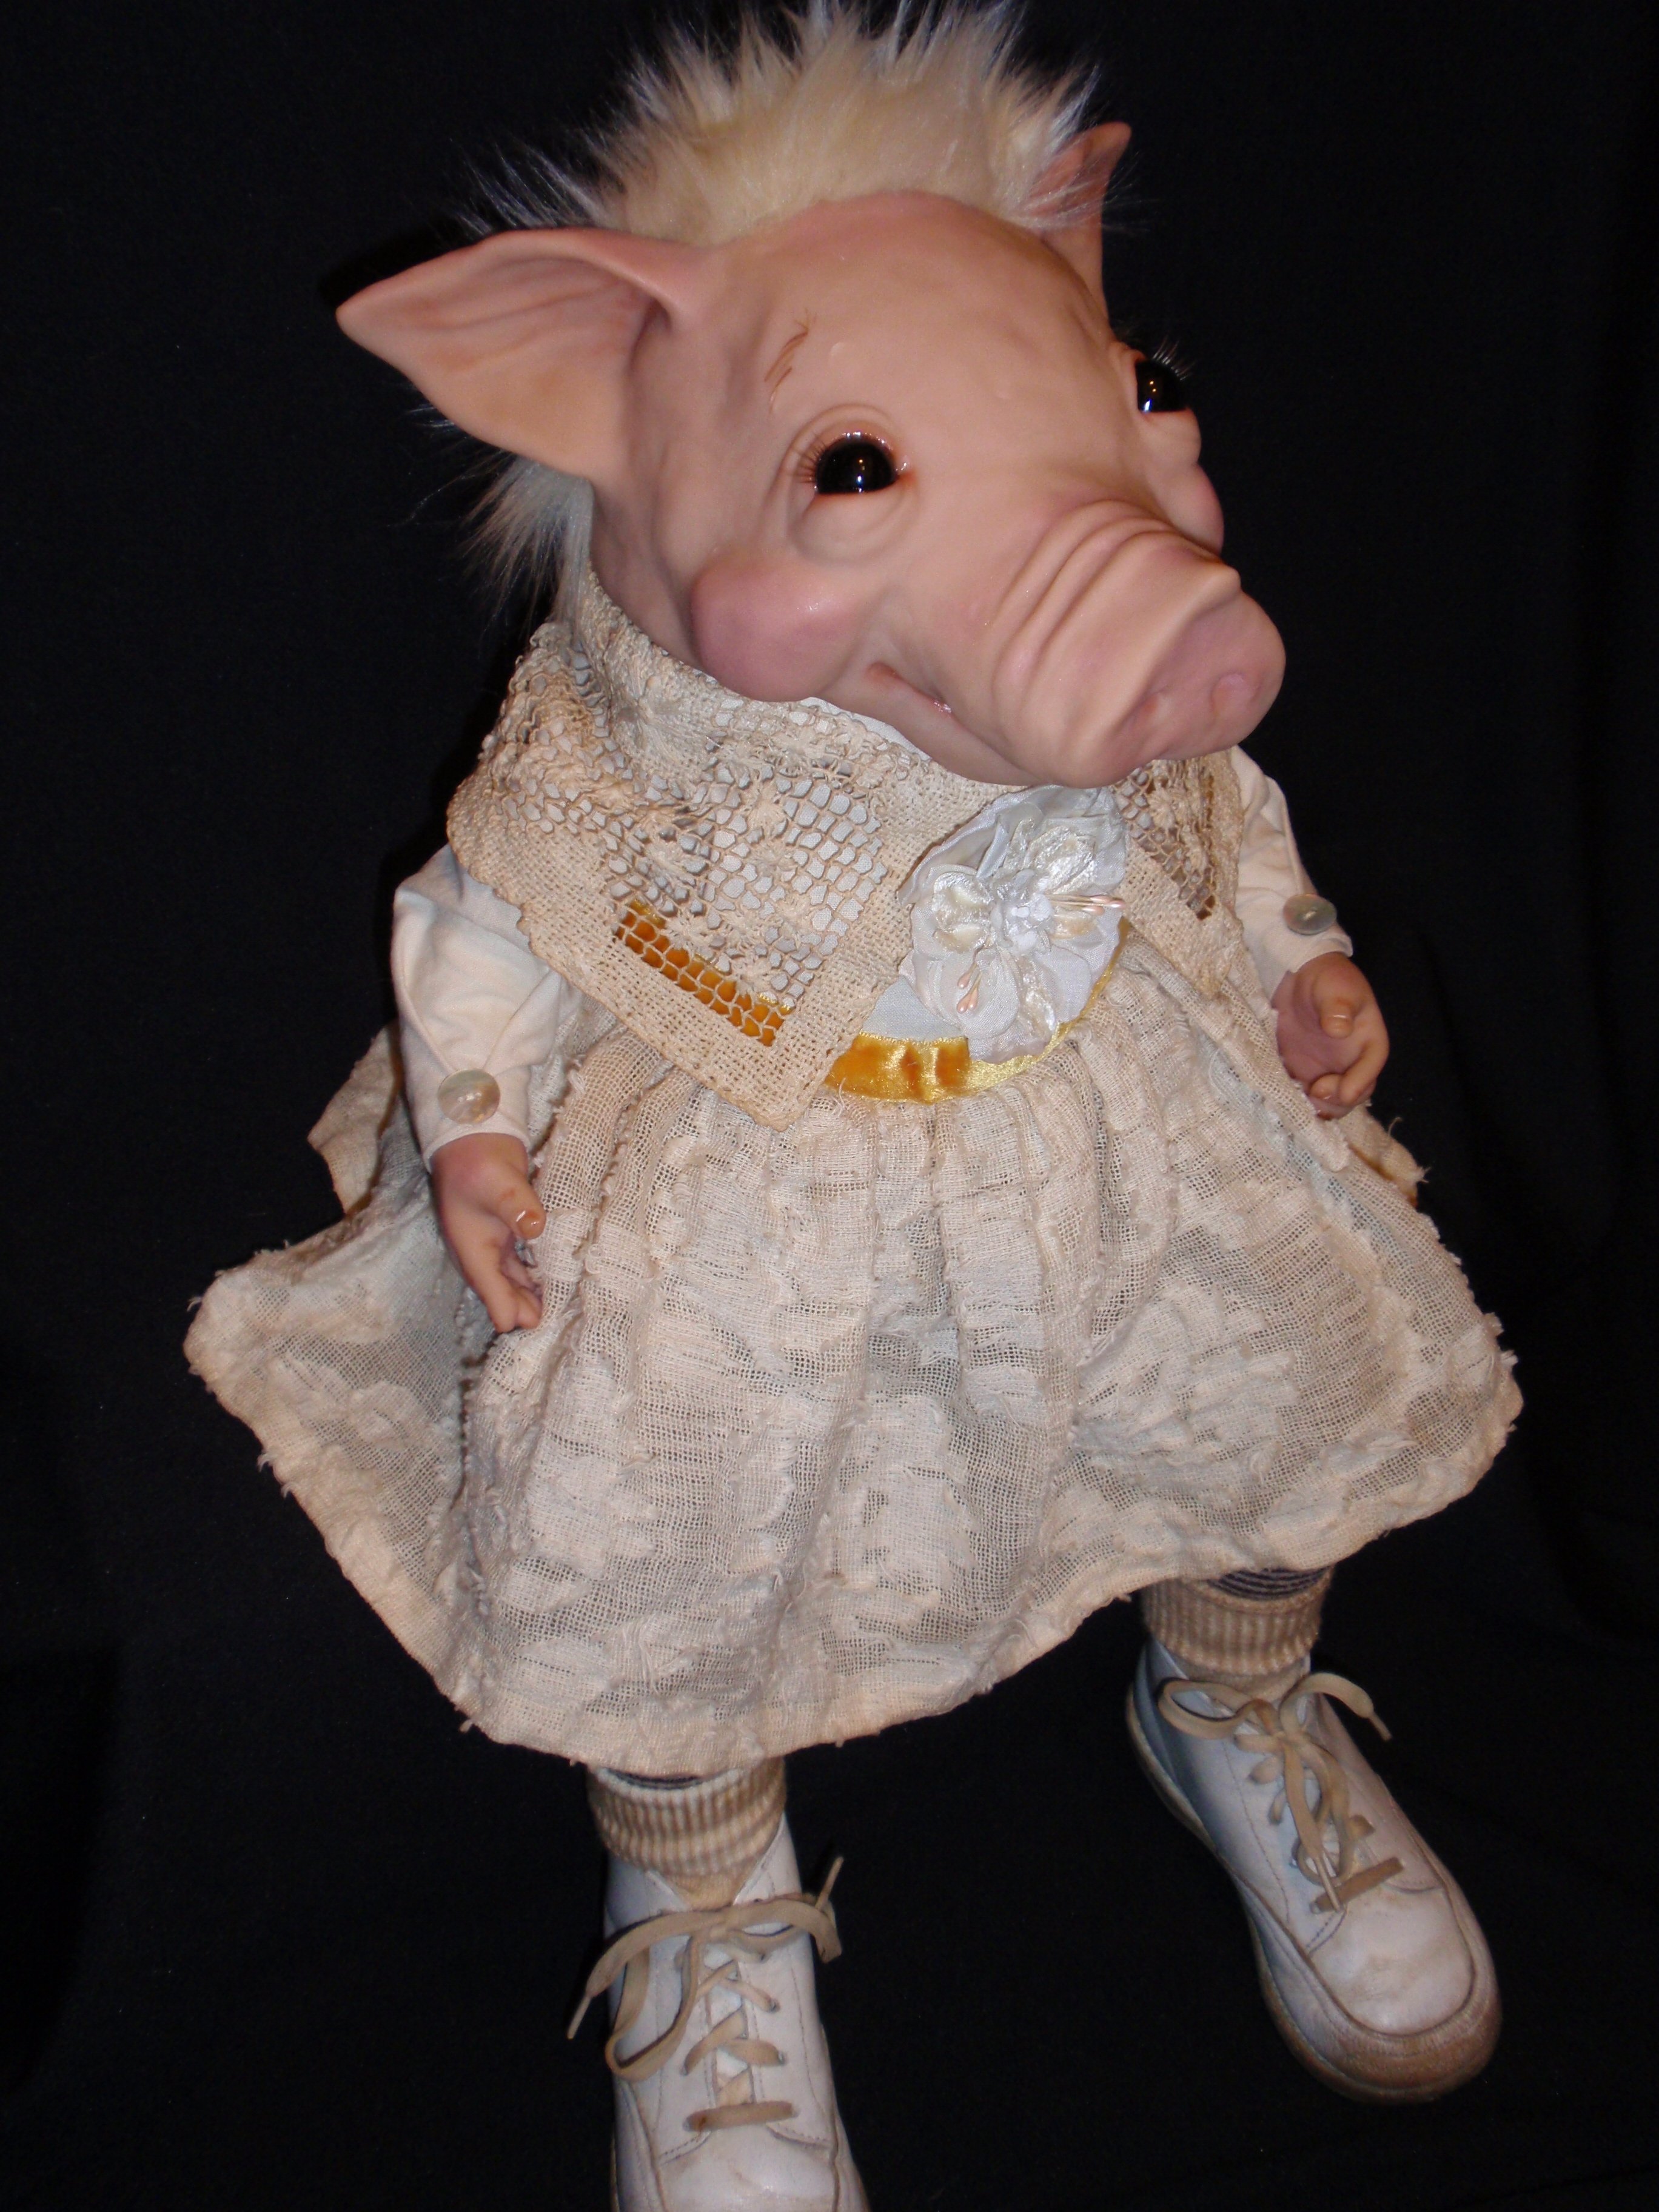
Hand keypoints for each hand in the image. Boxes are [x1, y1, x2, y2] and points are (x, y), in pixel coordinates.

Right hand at [429, 1133, 544, 1330]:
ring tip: (545, 1311)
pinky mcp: (506, 1232)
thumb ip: (517, 1204)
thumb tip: (535, 1227)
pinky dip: (529, 1275)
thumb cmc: (478, 1160)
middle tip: (540, 1323)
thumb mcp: (499, 1181)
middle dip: (517, 1306)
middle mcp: (479, 1249)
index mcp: (470, 1244)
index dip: (503, 1305)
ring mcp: (491, 1241)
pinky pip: (517, 1263)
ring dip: (524, 1293)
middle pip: (498, 1288)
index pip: (487, 1283)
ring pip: (508, 1277)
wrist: (473, 1137)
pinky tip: (547, 1281)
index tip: (521, 1324)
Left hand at [1270, 951, 1388, 1117]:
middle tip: (1315, 1091)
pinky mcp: (1303, 1074)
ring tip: (1298, 1098)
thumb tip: (1338, 1029)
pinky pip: (1304, 1097)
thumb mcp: (1336, 987)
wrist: (1299, 976)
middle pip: (1352, 1095)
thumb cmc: (1327, 978)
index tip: (1344, 1093)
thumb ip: (1339, 1007)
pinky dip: (1296, 1102)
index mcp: (1368, 1042)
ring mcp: (1327, 1071)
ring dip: (1317, 1107)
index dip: (1360, 1083)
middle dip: (1337, 1100)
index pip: (1371, 1068)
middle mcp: (1351, 1062)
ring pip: (1329, 1103)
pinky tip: (1282, 1097)